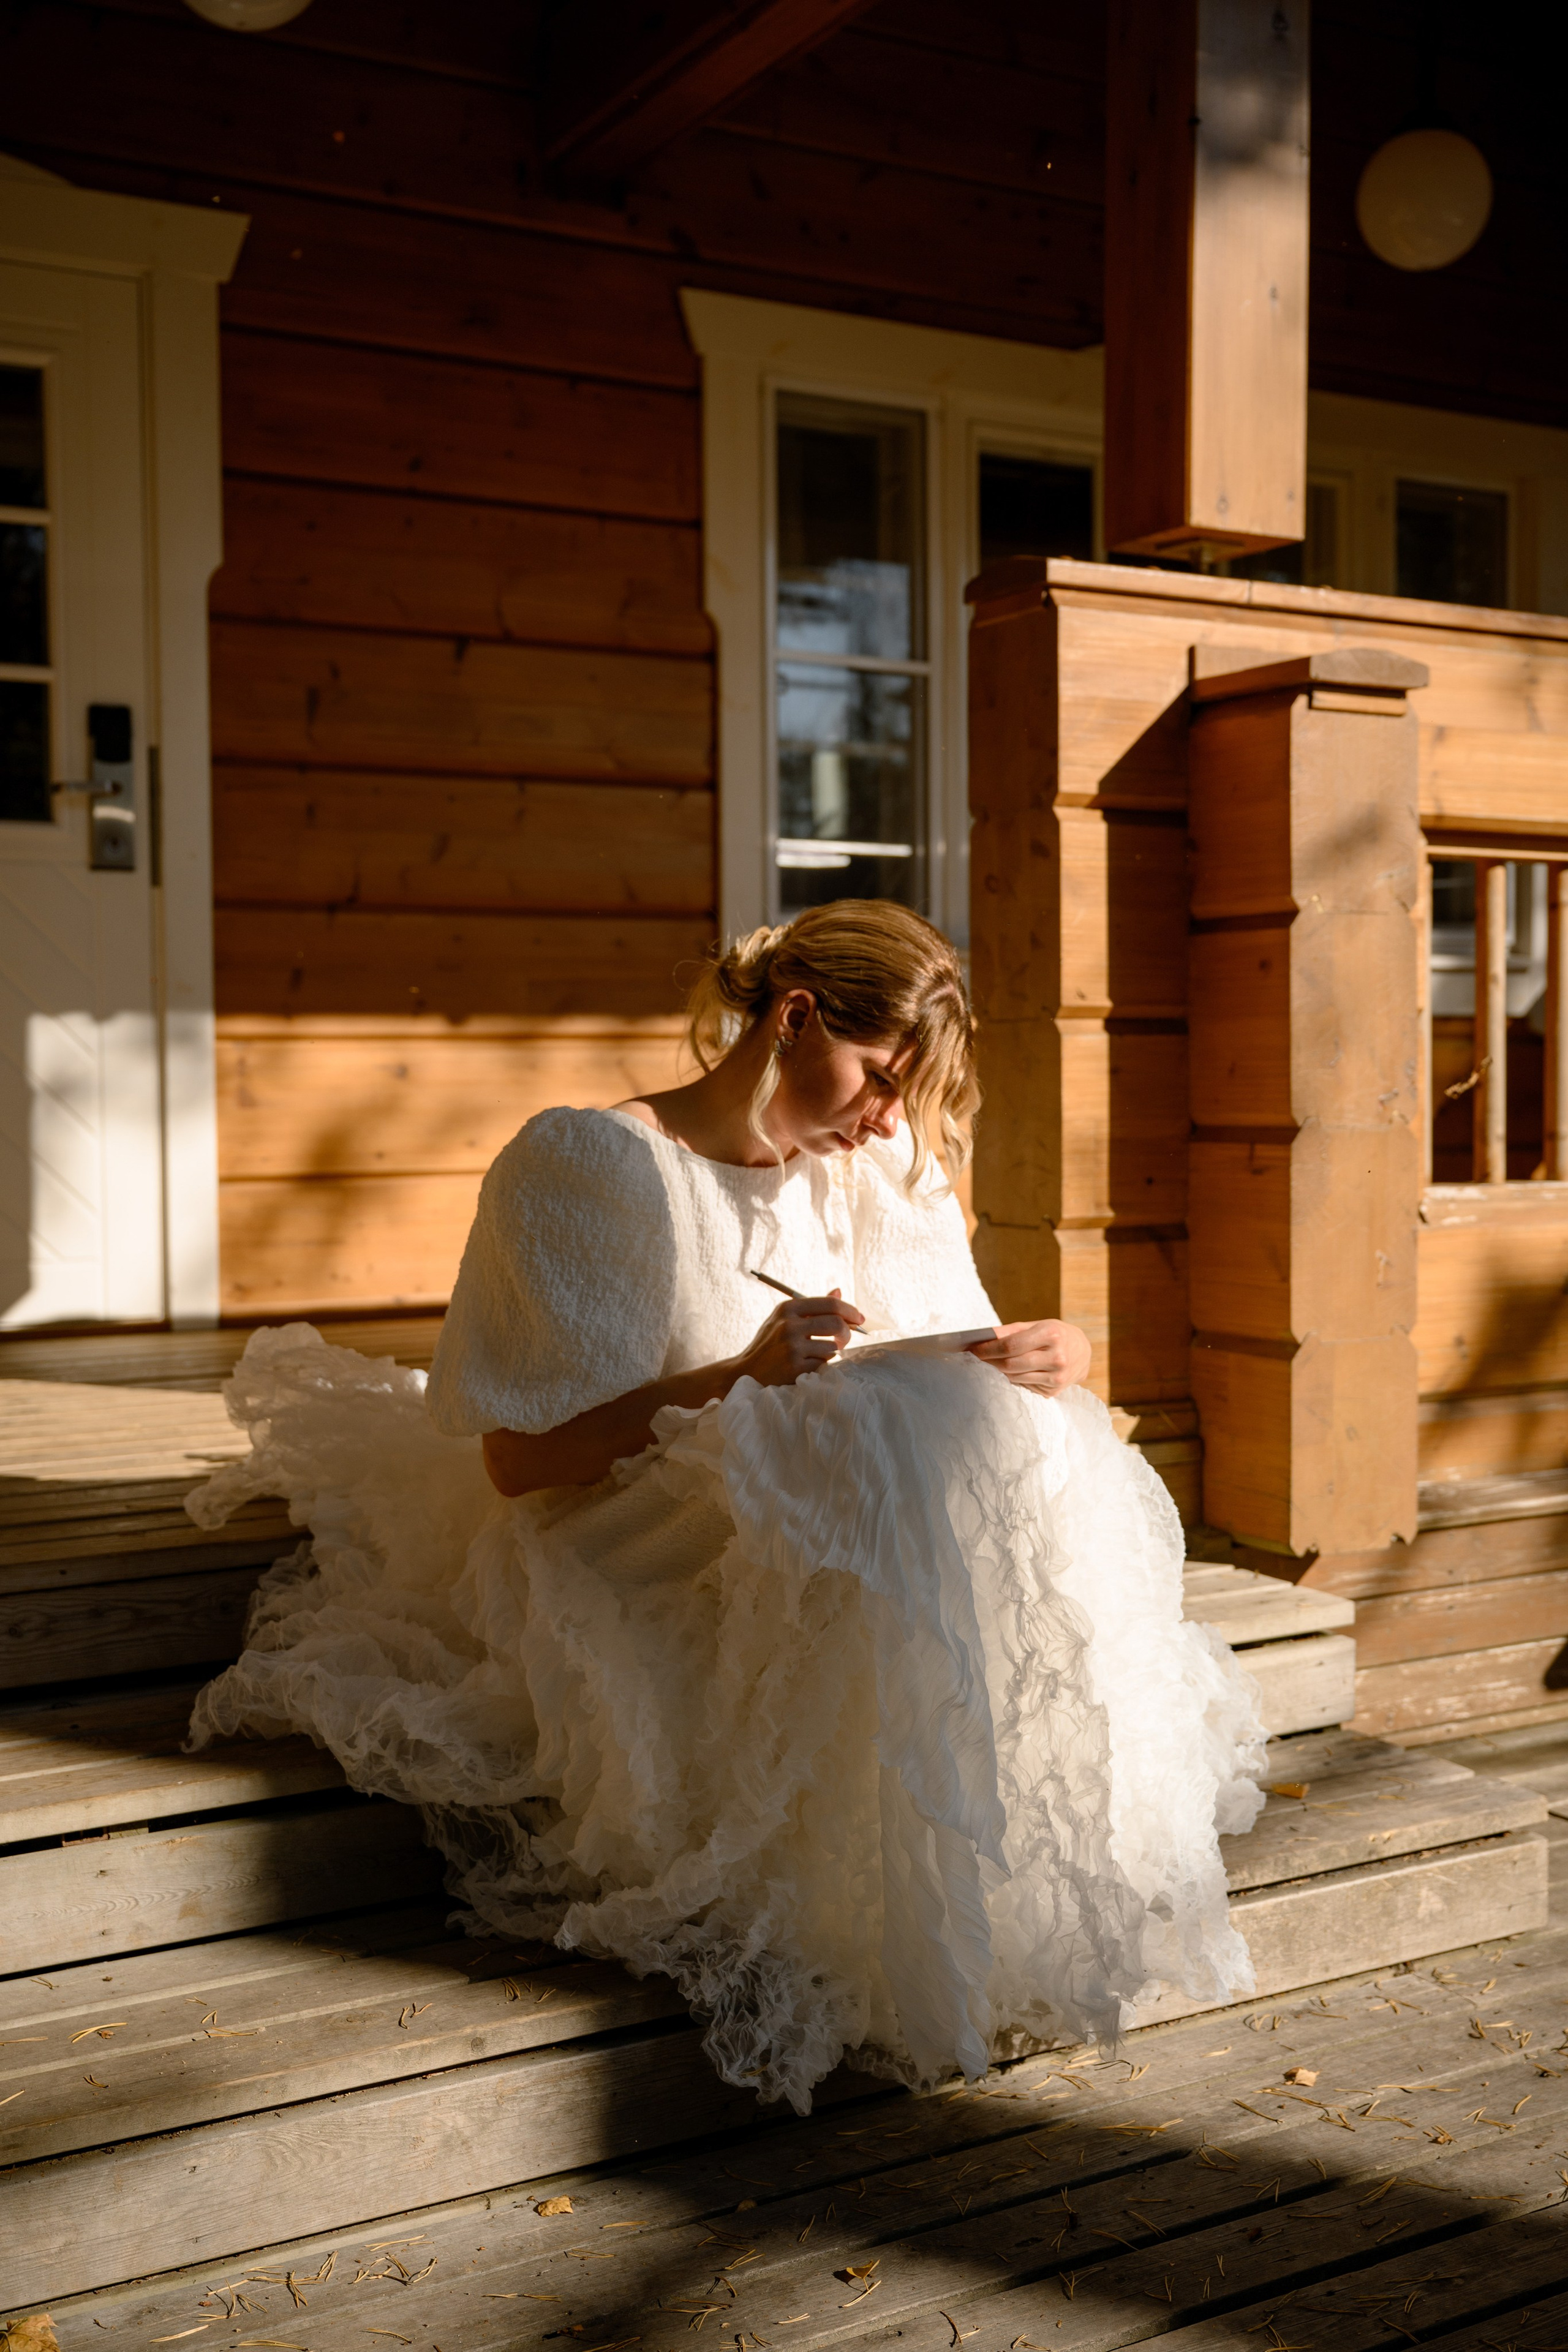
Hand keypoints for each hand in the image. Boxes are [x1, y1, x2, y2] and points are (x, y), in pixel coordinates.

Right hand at [732, 1288, 863, 1387]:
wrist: (747, 1371)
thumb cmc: (770, 1343)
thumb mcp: (784, 1318)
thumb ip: (812, 1306)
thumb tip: (839, 1291)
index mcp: (788, 1308)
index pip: (830, 1304)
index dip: (850, 1310)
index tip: (859, 1319)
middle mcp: (789, 1325)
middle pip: (836, 1324)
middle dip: (847, 1333)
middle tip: (845, 1339)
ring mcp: (792, 1347)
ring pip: (832, 1347)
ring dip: (831, 1351)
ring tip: (818, 1353)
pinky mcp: (794, 1367)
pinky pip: (823, 1364)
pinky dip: (821, 1364)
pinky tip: (809, 1364)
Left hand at [968, 1318, 1090, 1396]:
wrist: (1084, 1352)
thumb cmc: (1055, 1334)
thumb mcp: (1038, 1325)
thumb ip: (1010, 1330)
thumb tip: (983, 1337)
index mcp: (1051, 1334)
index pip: (1011, 1345)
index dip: (989, 1349)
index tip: (972, 1349)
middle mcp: (1057, 1357)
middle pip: (1011, 1364)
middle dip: (989, 1362)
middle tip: (974, 1359)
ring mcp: (1057, 1377)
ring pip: (1015, 1377)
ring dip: (997, 1371)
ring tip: (987, 1364)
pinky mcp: (1054, 1391)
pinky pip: (1024, 1385)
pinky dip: (1012, 1379)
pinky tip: (1006, 1372)